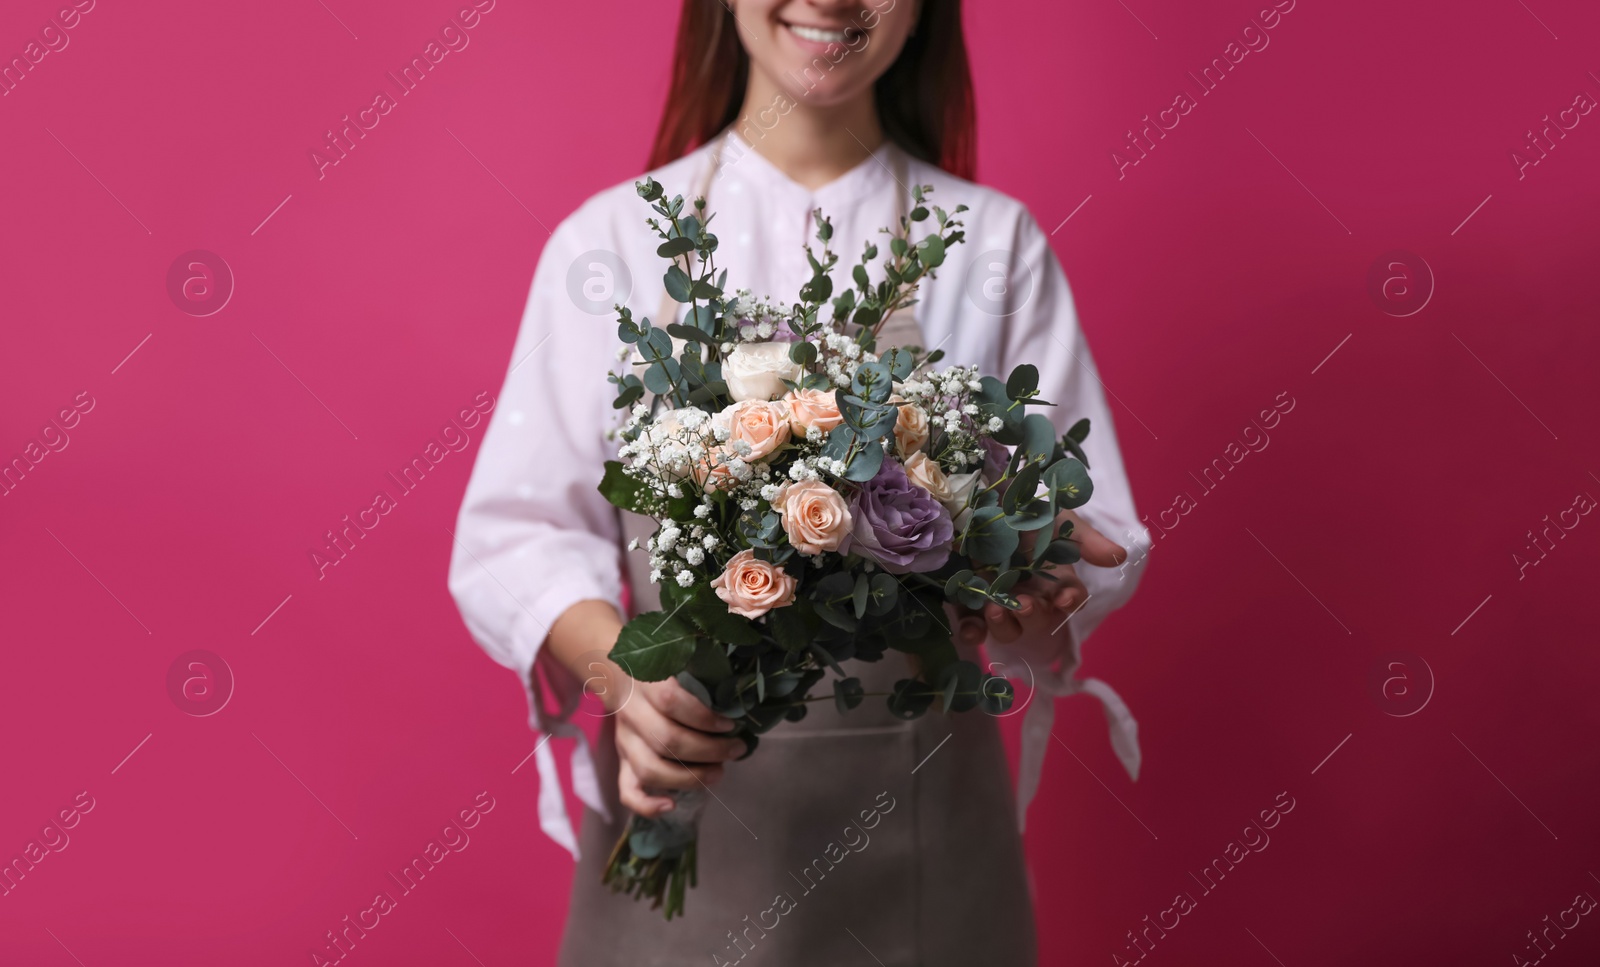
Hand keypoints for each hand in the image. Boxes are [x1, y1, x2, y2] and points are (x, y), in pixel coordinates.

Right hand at [613, 675, 745, 818]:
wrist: (619, 675)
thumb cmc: (663, 672)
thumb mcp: (679, 664)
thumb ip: (701, 679)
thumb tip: (738, 702)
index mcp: (646, 685)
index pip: (671, 702)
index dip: (704, 718)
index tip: (731, 724)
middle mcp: (632, 714)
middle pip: (666, 740)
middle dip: (709, 750)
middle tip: (736, 750)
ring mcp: (625, 741)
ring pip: (650, 769)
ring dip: (689, 778)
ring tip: (719, 772)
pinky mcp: (622, 761)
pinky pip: (627, 791)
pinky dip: (647, 805)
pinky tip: (671, 806)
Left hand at [956, 511, 1126, 652]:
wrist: (982, 495)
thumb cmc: (1027, 509)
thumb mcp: (1058, 519)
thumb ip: (1085, 539)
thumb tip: (1120, 556)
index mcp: (1055, 579)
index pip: (1070, 599)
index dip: (1070, 602)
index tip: (1065, 599)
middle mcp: (1030, 594)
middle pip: (1038, 619)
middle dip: (1033, 615)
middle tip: (1023, 604)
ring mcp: (999, 600)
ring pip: (1007, 629)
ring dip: (1004, 626)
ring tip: (995, 610)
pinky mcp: (969, 600)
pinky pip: (973, 625)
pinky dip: (972, 631)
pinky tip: (969, 629)